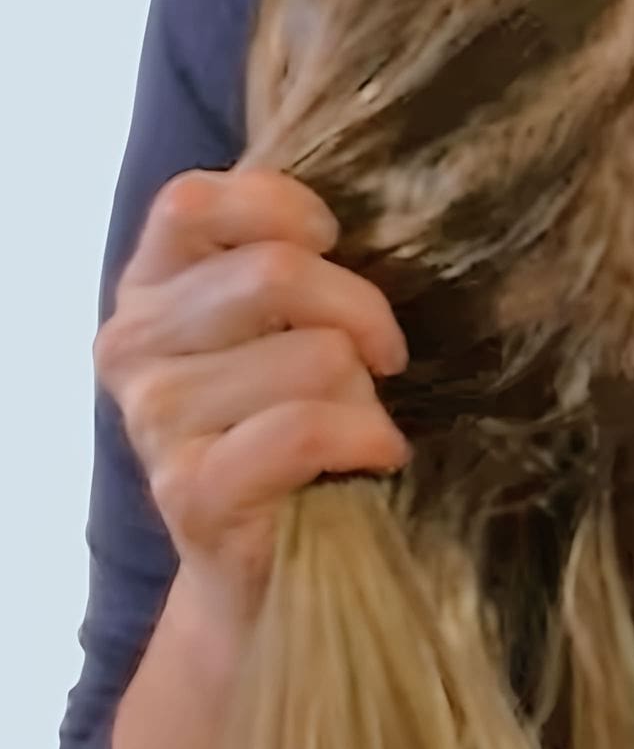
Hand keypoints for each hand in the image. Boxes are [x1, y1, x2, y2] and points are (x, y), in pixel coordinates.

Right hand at [93, 169, 409, 626]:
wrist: (277, 557)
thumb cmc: (301, 416)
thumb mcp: (290, 322)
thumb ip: (292, 258)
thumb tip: (388, 191)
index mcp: (149, 286)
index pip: (192, 201)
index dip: (281, 209)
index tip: (335, 242)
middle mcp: (130, 345)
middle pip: (276, 274)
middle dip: (360, 315)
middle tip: (379, 359)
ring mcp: (152, 419)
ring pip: (312, 356)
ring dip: (365, 392)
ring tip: (356, 422)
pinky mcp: (190, 490)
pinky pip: (307, 430)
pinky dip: (366, 439)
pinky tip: (374, 456)